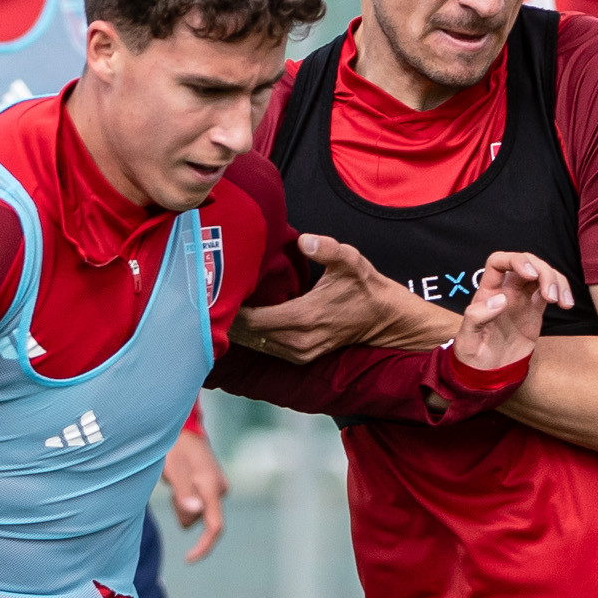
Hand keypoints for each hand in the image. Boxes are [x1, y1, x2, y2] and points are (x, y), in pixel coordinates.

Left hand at [160, 420, 228, 560]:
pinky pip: (197, 502)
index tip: (189, 559)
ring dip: (183, 503)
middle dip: (184, 511)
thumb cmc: (175, 448)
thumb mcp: (173, 471)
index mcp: (212, 488)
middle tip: (171, 486)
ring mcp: (218, 486)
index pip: (215, 527)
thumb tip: (194, 516)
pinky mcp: (212, 484)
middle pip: (201, 519)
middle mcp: (220, 489)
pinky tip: (179, 479)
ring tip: (174, 479)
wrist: (183, 426)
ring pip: (197, 511)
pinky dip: (185, 497)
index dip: (204, 547)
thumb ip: (184, 494)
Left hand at [231, 234, 450, 361]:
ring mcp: (299, 353)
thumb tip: (304, 239)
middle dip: (229, 315)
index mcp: (303, 318)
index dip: (232, 306)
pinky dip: (252, 335)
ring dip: (238, 327)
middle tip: (212, 295)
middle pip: (247, 334)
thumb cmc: (364, 287)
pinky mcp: (300, 357)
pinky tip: (242, 318)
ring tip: (223, 304)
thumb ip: (327, 249)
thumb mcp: (350, 260)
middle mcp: (298, 341)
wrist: (384, 318)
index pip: (252, 319)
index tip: (216, 289)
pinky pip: (266, 347)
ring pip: (254, 343)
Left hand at [452, 250, 571, 370]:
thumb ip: (477, 318)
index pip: (498, 261)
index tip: (530, 275)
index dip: (515, 261)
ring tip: (561, 302)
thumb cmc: (472, 356)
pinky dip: (562, 292)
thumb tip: (501, 299)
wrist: (488, 373)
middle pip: (527, 263)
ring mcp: (522, 298)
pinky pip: (550, 291)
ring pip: (542, 274)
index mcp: (487, 292)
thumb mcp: (466, 340)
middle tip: (550, 295)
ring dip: (556, 281)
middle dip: (543, 271)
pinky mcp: (535, 310)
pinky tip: (566, 304)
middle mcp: (506, 289)